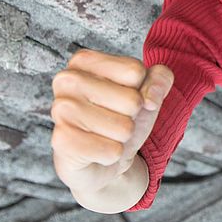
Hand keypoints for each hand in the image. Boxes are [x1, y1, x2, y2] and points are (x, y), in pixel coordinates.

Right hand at [50, 48, 173, 192]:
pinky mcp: (62, 141)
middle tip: (113, 122)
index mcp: (83, 60)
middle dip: (132, 117)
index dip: (139, 92)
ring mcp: (61, 110)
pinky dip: (112, 156)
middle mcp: (67, 79)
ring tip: (105, 136)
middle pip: (132, 100)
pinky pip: (113, 151)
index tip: (121, 100)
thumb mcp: (147, 94)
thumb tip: (150, 99)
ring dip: (122, 138)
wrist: (102, 160)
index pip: (136, 71)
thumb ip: (160, 79)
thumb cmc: (121, 120)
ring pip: (124, 128)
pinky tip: (96, 152)